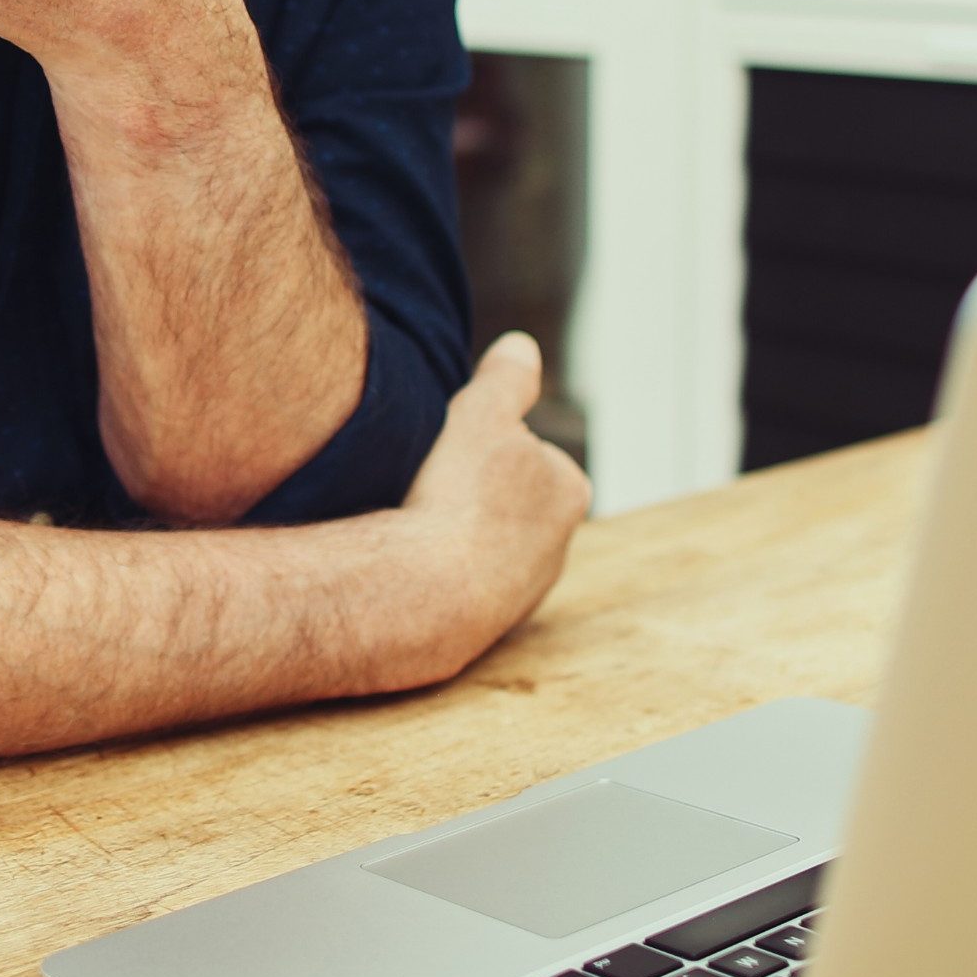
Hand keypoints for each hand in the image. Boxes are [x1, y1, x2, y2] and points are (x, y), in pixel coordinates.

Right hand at [382, 333, 589, 687]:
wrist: (423, 592)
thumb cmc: (458, 497)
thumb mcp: (482, 411)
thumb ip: (507, 376)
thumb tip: (521, 347)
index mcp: (569, 492)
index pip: (531, 451)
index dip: (486, 442)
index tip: (453, 448)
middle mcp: (556, 550)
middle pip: (507, 501)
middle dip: (472, 492)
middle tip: (429, 483)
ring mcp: (520, 595)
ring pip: (480, 545)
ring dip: (451, 533)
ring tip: (412, 521)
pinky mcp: (482, 629)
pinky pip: (457, 584)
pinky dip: (436, 569)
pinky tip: (407, 560)